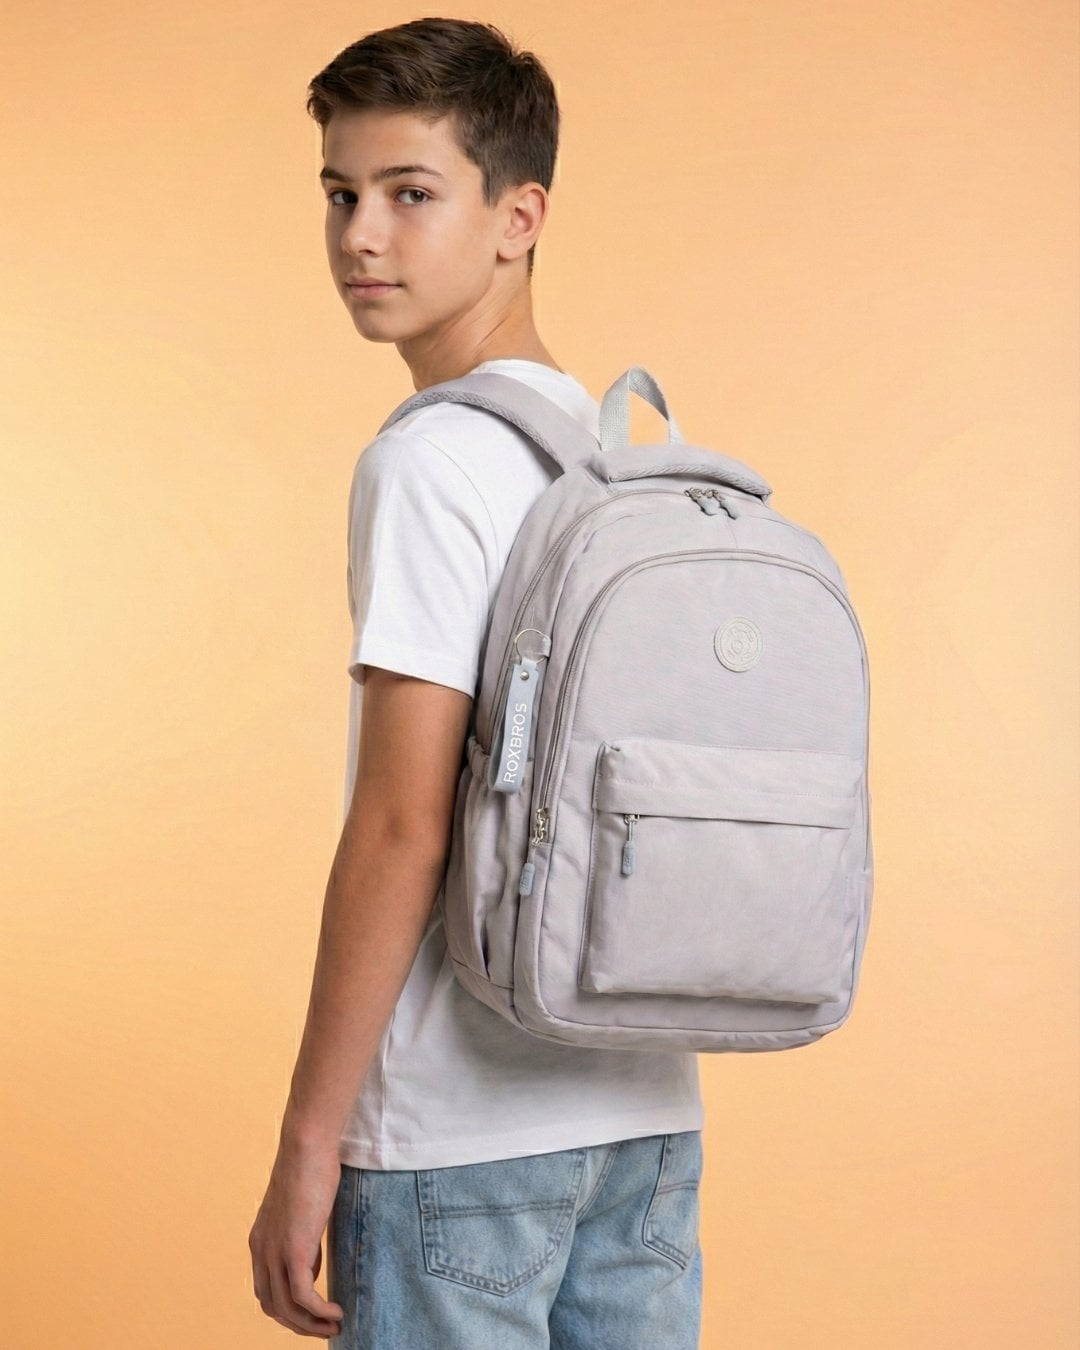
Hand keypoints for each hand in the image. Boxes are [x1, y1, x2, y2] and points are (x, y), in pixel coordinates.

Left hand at [249, 1135, 345, 1338]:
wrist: (307, 1145)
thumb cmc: (310, 1168)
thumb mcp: (302, 1210)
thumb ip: (302, 1237)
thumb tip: (312, 1264)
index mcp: (260, 1241)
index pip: (266, 1291)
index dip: (287, 1309)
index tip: (312, 1313)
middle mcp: (261, 1251)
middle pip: (273, 1306)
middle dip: (299, 1324)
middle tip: (325, 1328)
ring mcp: (275, 1252)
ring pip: (287, 1308)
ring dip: (311, 1325)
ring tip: (335, 1326)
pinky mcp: (294, 1249)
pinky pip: (303, 1297)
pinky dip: (319, 1313)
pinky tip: (336, 1312)